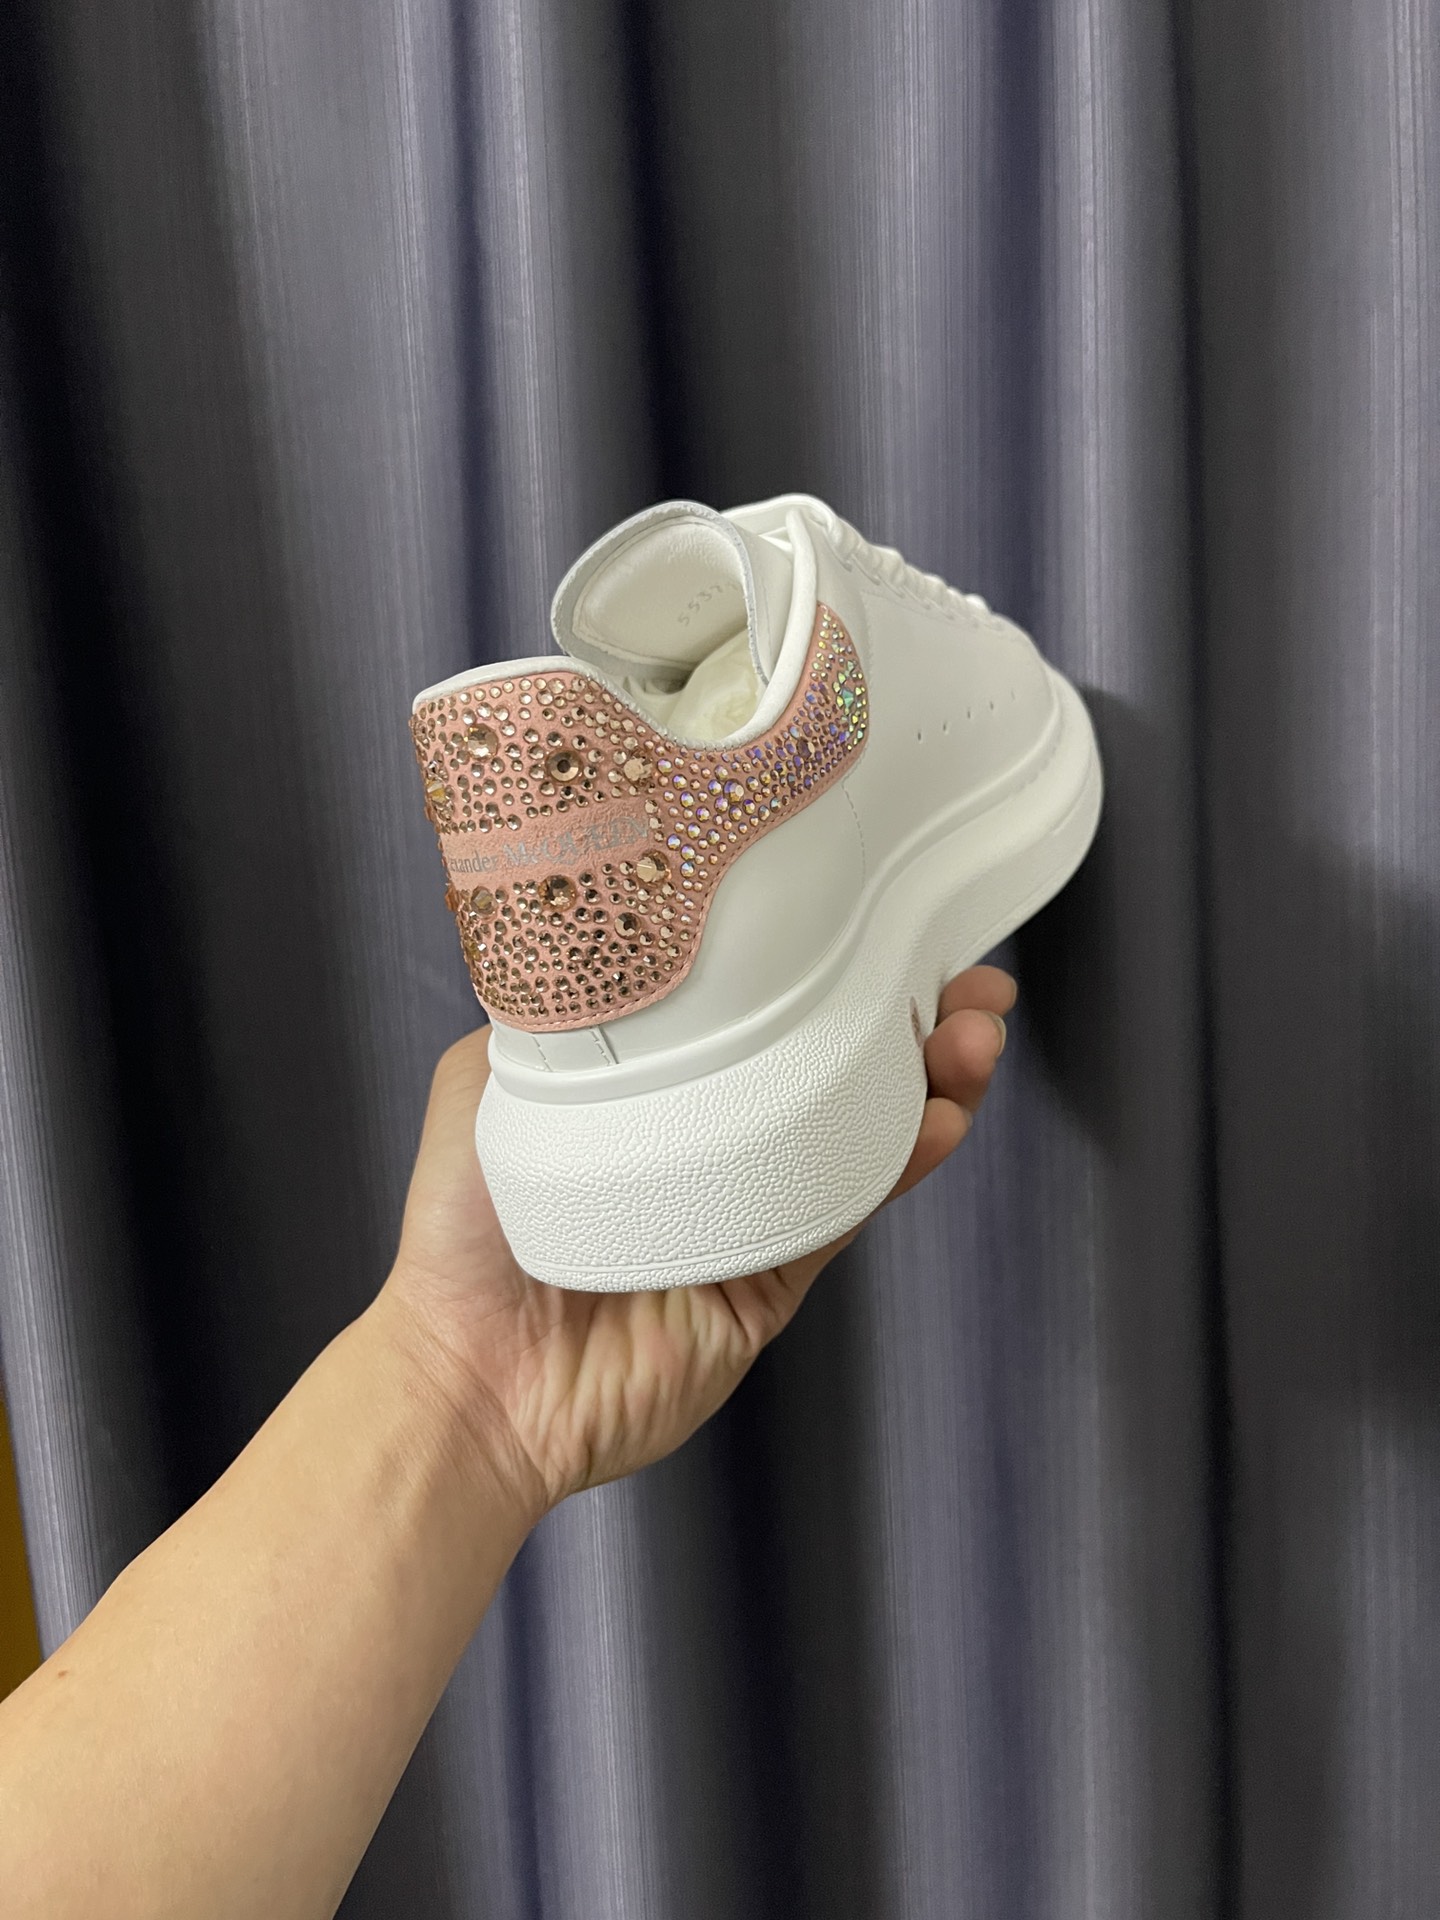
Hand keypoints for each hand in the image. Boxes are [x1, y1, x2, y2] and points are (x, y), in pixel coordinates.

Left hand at [383, 966, 1015, 1518]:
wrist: (470, 1376)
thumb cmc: (459, 1235)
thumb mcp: (484, 1084)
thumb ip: (546, 1015)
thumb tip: (590, 932)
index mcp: (658, 1094)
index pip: (763, 1017)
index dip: (827, 971)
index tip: (881, 923)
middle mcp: (713, 1146)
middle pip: (834, 1069)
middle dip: (912, 1021)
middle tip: (968, 985)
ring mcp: (749, 1213)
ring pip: (861, 1133)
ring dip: (930, 1081)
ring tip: (970, 1039)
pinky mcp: (772, 1280)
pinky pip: (845, 1209)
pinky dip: (899, 1163)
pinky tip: (936, 1120)